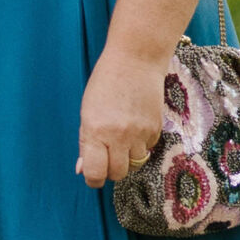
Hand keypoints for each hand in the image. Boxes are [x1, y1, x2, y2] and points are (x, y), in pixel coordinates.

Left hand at [77, 45, 170, 186]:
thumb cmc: (105, 83)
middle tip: (108, 156)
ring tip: (122, 138)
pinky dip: (141, 145)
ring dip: (128, 157)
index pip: (96, 172)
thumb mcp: (87, 111)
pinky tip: (135, 126)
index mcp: (95, 131)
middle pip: (118, 174)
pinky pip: (148, 149)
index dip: (94, 179)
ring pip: (135, 164)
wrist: (136, 61)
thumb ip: (86, 142)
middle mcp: (118, 135)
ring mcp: (140, 133)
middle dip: (112, 170)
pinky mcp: (156, 129)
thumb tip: (83, 170)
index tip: (94, 176)